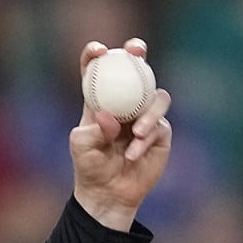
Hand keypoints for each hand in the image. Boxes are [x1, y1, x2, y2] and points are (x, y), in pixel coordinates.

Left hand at [70, 38, 172, 230]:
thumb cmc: (89, 166)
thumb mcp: (82, 147)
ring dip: (147, 112)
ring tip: (136, 133)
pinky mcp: (160, 132)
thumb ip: (93, 129)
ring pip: (155, 97)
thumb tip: (108, 115)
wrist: (109, 192)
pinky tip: (133, 152)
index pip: (97, 70)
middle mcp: (125, 102)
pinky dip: (146, 139)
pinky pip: (159, 126)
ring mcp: (145, 115)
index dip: (96, 55)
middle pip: (134, 69)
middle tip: (137, 51)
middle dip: (137, 53)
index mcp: (99, 100)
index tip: (99, 50)